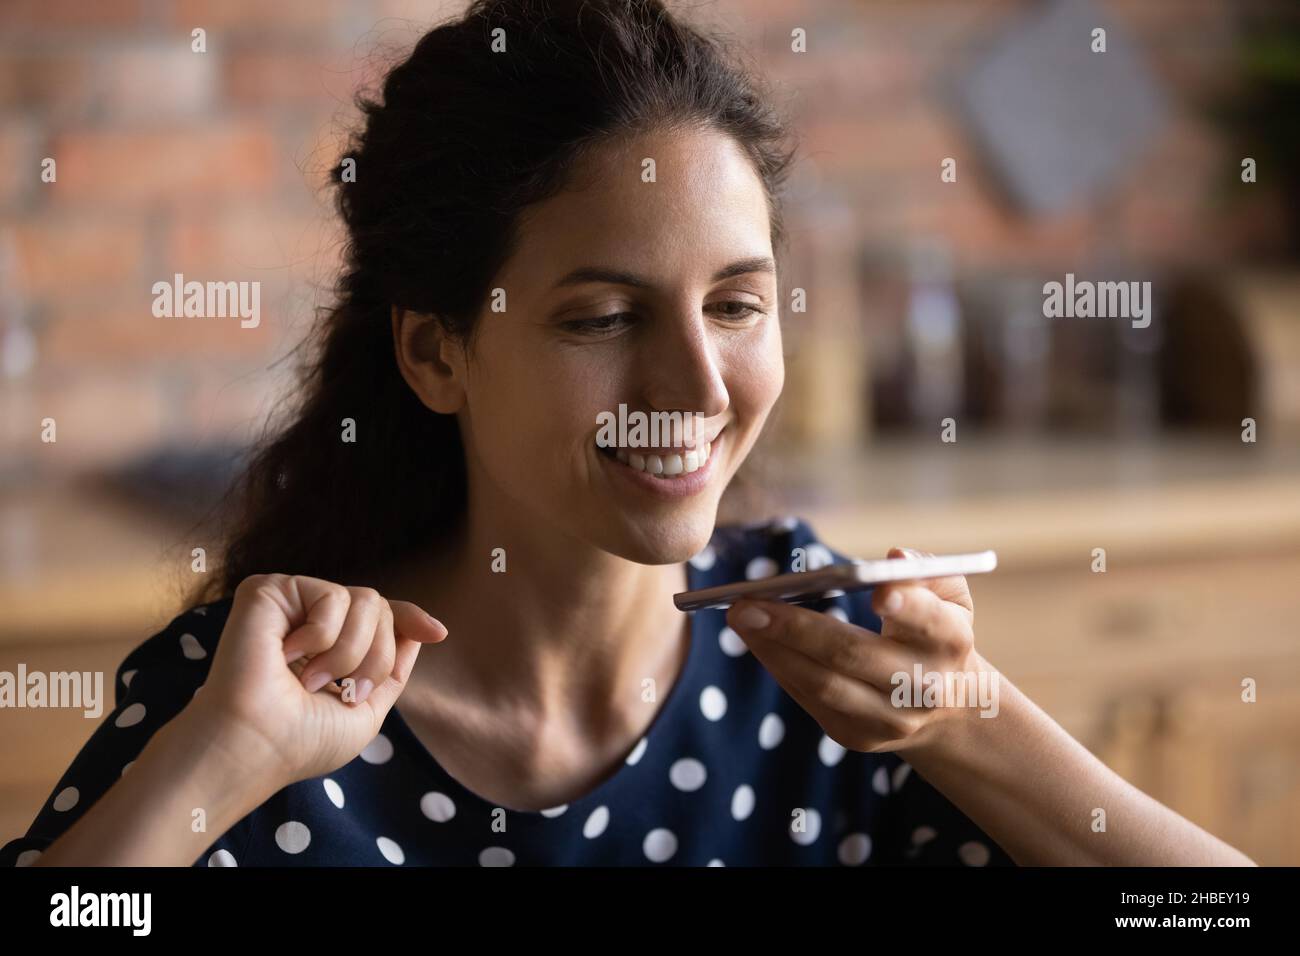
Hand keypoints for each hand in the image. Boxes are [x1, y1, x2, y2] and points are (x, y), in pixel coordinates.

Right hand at [190, 573, 448, 787]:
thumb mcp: (365, 712)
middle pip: (382, 609)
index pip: (381, 617)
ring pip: (367, 599)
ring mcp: (292, 604)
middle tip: (342, 692)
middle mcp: (311, 621)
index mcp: (331, 648)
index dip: (411, 618)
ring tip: (311, 681)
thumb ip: (393, 671)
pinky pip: (332, 595)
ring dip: (350, 651)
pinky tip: (286, 656)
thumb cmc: (301, 741)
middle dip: (377, 656)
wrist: (257, 745)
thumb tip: (421, 632)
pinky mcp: (270, 590)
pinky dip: (323, 634)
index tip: (438, 632)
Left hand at [725, 547, 991, 753]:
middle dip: (796, 628)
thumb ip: (930, 573)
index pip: (929, 622)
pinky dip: (779, 665)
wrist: (946, 706)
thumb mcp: (949, 599)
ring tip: (739, 616)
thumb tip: (896, 557)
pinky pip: (809, 699)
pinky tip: (754, 638)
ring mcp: (888, 719)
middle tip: (746, 603)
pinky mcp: (857, 736)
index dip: (907, 606)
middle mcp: (923, 687)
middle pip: (854, 655)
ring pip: (822, 684)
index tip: (877, 590)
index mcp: (949, 642)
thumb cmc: (935, 630)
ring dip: (773, 649)